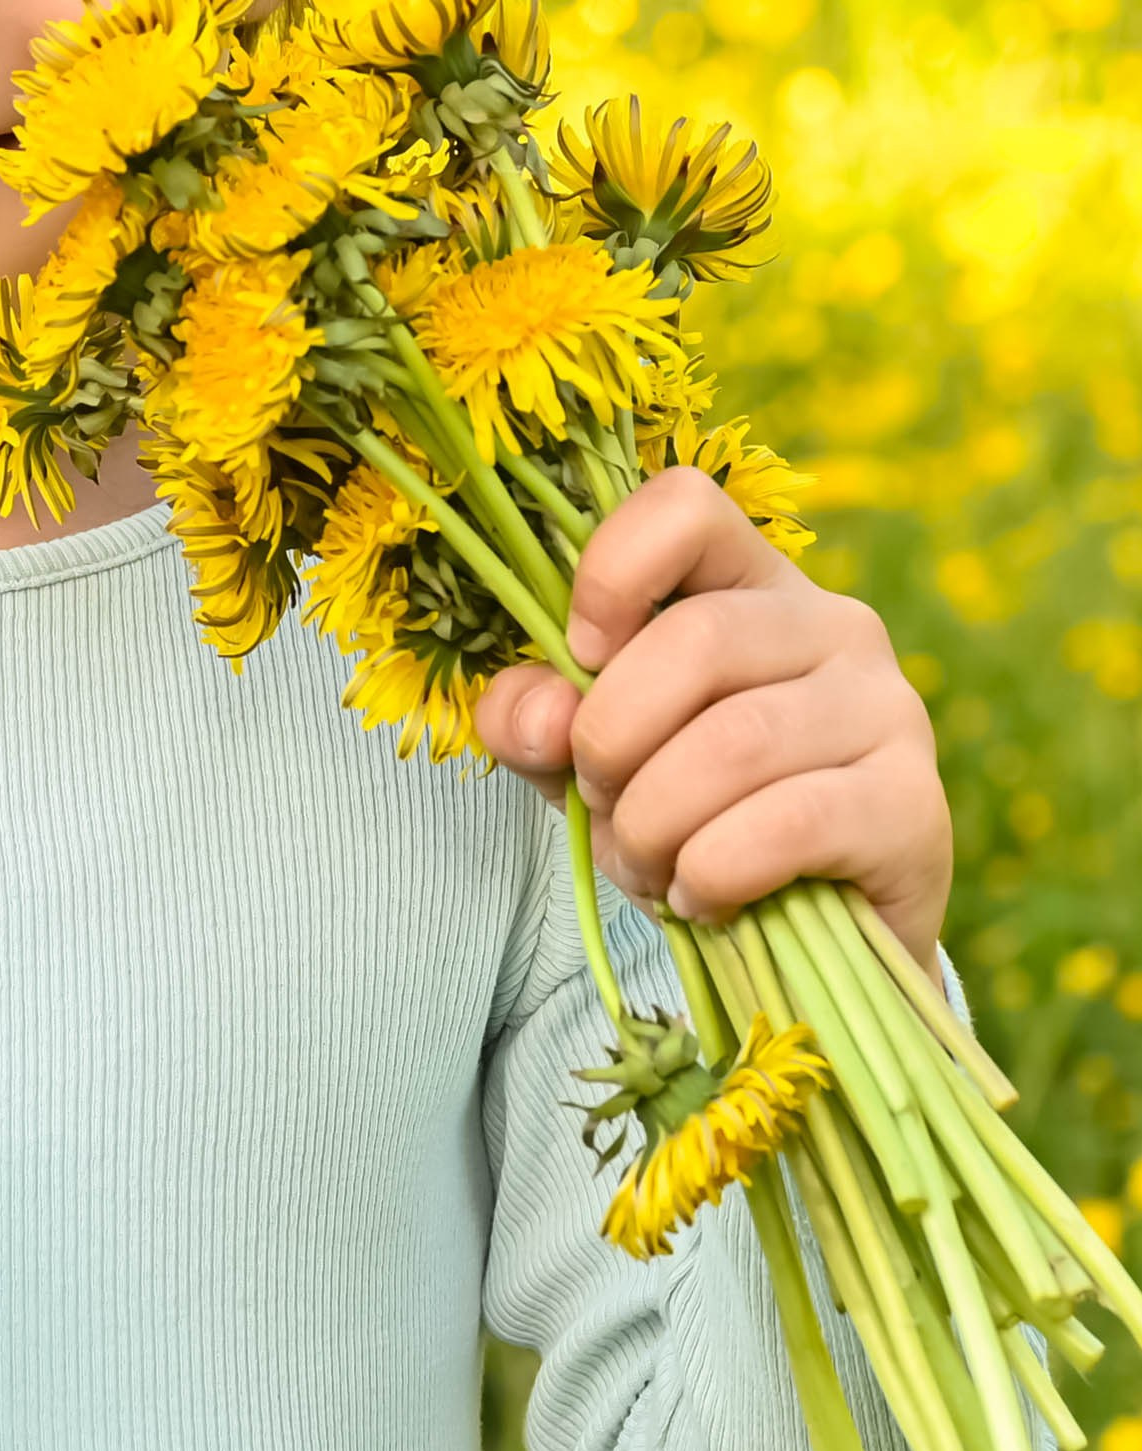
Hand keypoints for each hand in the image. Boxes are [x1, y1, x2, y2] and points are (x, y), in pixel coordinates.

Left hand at [474, 469, 951, 973]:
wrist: (811, 945)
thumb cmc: (695, 823)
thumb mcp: (593, 765)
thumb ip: (539, 723)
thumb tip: (537, 714)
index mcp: (749, 585)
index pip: (686, 505)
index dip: (611, 571)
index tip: (581, 657)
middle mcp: (833, 625)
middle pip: (694, 641)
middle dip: (611, 743)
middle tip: (605, 806)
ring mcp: (887, 708)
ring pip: (735, 742)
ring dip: (654, 823)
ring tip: (650, 866)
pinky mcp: (914, 803)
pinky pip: (789, 823)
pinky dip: (713, 872)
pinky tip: (702, 897)